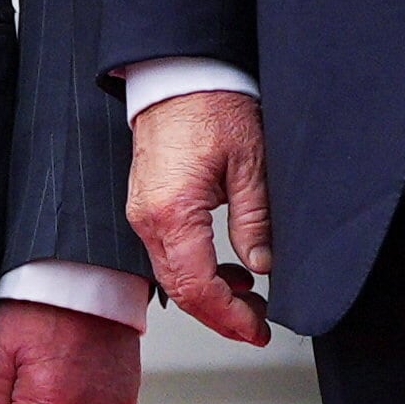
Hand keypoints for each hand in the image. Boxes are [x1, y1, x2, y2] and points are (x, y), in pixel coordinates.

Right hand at [126, 89, 273, 346]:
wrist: (179, 72)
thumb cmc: (211, 105)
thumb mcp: (250, 163)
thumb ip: (255, 220)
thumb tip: (262, 265)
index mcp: (173, 213)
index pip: (197, 288)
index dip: (229, 318)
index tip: (257, 330)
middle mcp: (148, 218)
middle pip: (180, 291)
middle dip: (220, 316)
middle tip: (257, 326)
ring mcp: (142, 212)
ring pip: (172, 275)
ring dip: (209, 295)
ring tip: (249, 299)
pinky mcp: (147, 204)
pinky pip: (167, 252)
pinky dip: (195, 270)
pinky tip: (226, 269)